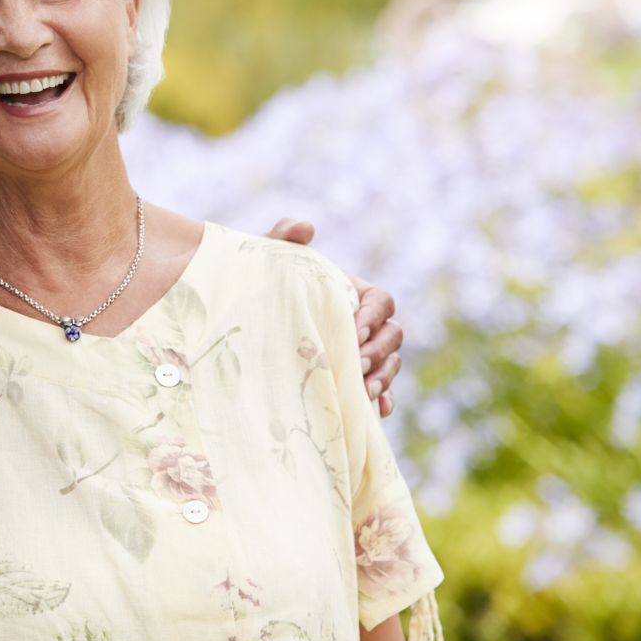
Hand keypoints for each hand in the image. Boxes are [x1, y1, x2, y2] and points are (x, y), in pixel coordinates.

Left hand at [265, 219, 403, 416]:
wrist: (247, 313)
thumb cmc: (264, 282)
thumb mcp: (270, 257)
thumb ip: (283, 235)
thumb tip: (306, 228)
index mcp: (354, 292)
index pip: (382, 301)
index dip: (375, 315)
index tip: (355, 329)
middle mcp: (364, 323)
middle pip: (393, 336)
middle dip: (379, 351)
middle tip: (357, 364)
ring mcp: (361, 352)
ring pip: (391, 363)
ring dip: (384, 377)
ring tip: (364, 392)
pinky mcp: (353, 378)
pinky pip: (380, 390)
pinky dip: (384, 400)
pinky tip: (377, 411)